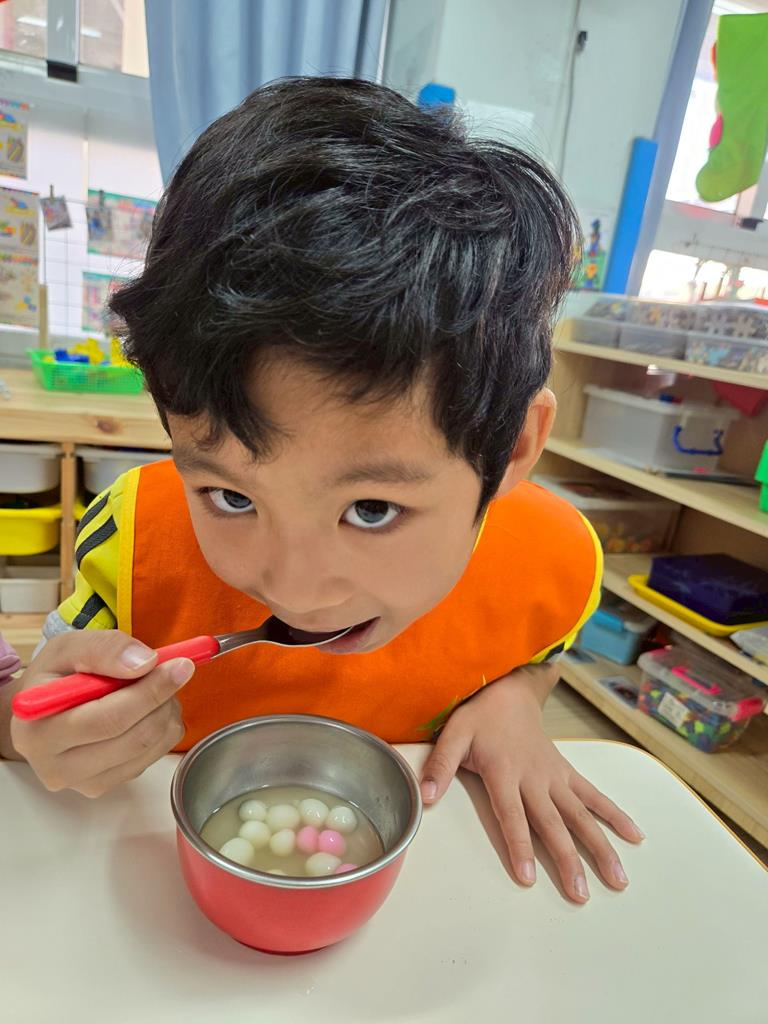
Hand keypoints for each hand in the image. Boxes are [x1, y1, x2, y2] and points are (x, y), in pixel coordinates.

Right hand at [7, 630, 193, 796]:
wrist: (42, 712)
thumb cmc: (53, 678)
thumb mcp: (66, 649)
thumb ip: (102, 648)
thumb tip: (145, 663)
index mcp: (39, 733)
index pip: (106, 720)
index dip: (149, 692)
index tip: (179, 665)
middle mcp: (56, 768)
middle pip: (132, 739)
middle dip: (164, 700)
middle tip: (178, 670)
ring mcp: (82, 783)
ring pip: (148, 750)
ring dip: (167, 713)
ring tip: (159, 687)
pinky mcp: (105, 786)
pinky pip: (151, 759)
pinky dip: (163, 730)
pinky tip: (150, 709)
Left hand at [419, 667, 643, 902]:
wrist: (511, 690)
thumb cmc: (479, 716)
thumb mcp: (453, 733)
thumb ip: (440, 766)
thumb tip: (425, 797)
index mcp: (504, 771)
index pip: (513, 815)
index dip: (520, 845)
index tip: (528, 877)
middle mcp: (534, 777)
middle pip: (553, 824)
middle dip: (567, 860)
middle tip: (580, 894)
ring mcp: (555, 776)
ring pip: (580, 815)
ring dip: (600, 846)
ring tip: (618, 879)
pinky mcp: (567, 772)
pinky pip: (594, 795)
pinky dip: (614, 815)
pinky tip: (634, 835)